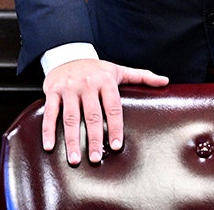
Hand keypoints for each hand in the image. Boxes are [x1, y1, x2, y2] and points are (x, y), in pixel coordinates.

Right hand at [41, 58, 168, 164]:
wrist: (67, 54)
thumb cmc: (96, 68)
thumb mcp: (119, 70)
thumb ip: (142, 76)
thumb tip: (164, 81)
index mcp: (105, 81)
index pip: (112, 107)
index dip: (114, 127)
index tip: (115, 145)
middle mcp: (87, 84)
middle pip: (91, 115)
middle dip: (93, 138)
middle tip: (96, 158)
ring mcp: (69, 88)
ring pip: (70, 117)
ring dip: (72, 139)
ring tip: (75, 159)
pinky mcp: (53, 91)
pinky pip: (51, 113)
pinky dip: (48, 130)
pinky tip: (50, 146)